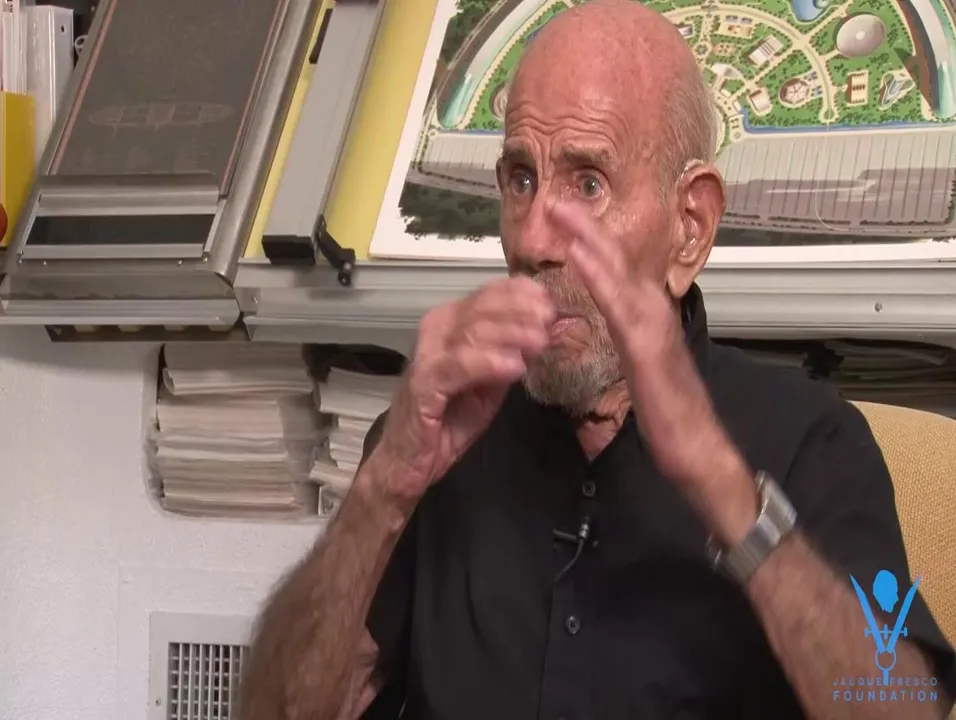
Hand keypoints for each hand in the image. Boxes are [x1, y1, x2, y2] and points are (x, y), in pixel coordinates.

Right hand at [372, 277, 555, 502]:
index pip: (490, 293)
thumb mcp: (491, 381)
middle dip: (522, 312)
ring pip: (472, 331)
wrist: (411, 458)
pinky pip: (457, 365)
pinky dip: (488, 362)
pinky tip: (513, 367)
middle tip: (550, 323)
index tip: (554, 307)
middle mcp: (437, 329)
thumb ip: (512, 355)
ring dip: (511, 334)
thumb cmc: (451, 418)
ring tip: (539, 343)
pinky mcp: (423, 383)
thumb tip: (549, 333)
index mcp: (453, 321)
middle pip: (483, 306)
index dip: (524, 295)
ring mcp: (428, 354)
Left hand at [550, 203, 756, 542]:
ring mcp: (653, 327)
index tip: (569, 218)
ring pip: (618, 273)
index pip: (618, 271)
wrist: (697, 448)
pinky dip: (599, 277)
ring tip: (564, 212)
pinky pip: (617, 306)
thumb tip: (620, 322)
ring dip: (590, 239)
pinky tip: (579, 258)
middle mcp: (654, 313)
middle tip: (560, 199)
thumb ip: (633, 339)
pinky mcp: (647, 348)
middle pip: (619, 259)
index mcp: (649, 318)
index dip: (594, 241)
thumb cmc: (671, 415)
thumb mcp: (645, 367)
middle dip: (589, 227)